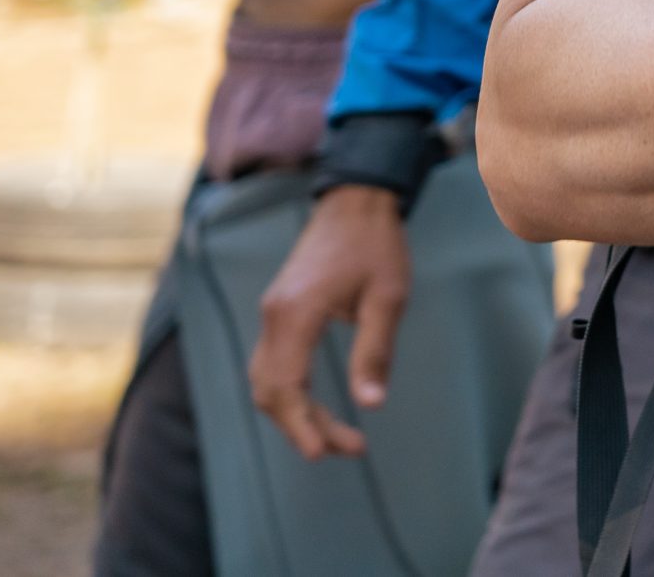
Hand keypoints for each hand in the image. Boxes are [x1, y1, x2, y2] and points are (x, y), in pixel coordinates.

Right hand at [249, 185, 410, 459]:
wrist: (355, 200)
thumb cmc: (377, 245)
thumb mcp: (388, 297)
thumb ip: (376, 350)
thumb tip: (371, 404)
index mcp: (296, 313)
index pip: (286, 386)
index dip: (302, 425)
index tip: (325, 453)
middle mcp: (274, 316)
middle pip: (271, 391)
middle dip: (303, 427)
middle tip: (351, 448)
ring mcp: (272, 313)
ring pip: (266, 381)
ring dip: (295, 414)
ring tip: (337, 435)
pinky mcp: (279, 311)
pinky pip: (272, 364)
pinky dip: (289, 393)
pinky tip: (316, 407)